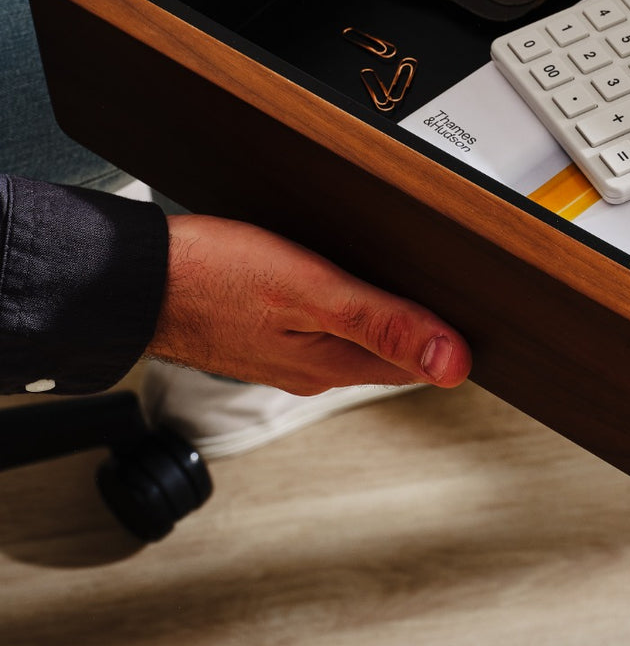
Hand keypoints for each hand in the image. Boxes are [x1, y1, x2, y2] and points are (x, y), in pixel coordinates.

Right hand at [146, 215, 470, 394]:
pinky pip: (321, 326)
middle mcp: (311, 368)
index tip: (481, 320)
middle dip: (422, 329)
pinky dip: (344, 307)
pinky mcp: (262, 331)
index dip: (450, 342)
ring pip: (354, 339)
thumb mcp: (311, 291)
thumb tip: (451, 361)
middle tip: (456, 297)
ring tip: (414, 292)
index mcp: (330, 365)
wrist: (133, 278)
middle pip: (387, 354)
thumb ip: (380, 323)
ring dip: (384, 318)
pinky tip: (346, 283)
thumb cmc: (212, 277)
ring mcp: (284, 352)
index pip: (416, 367)